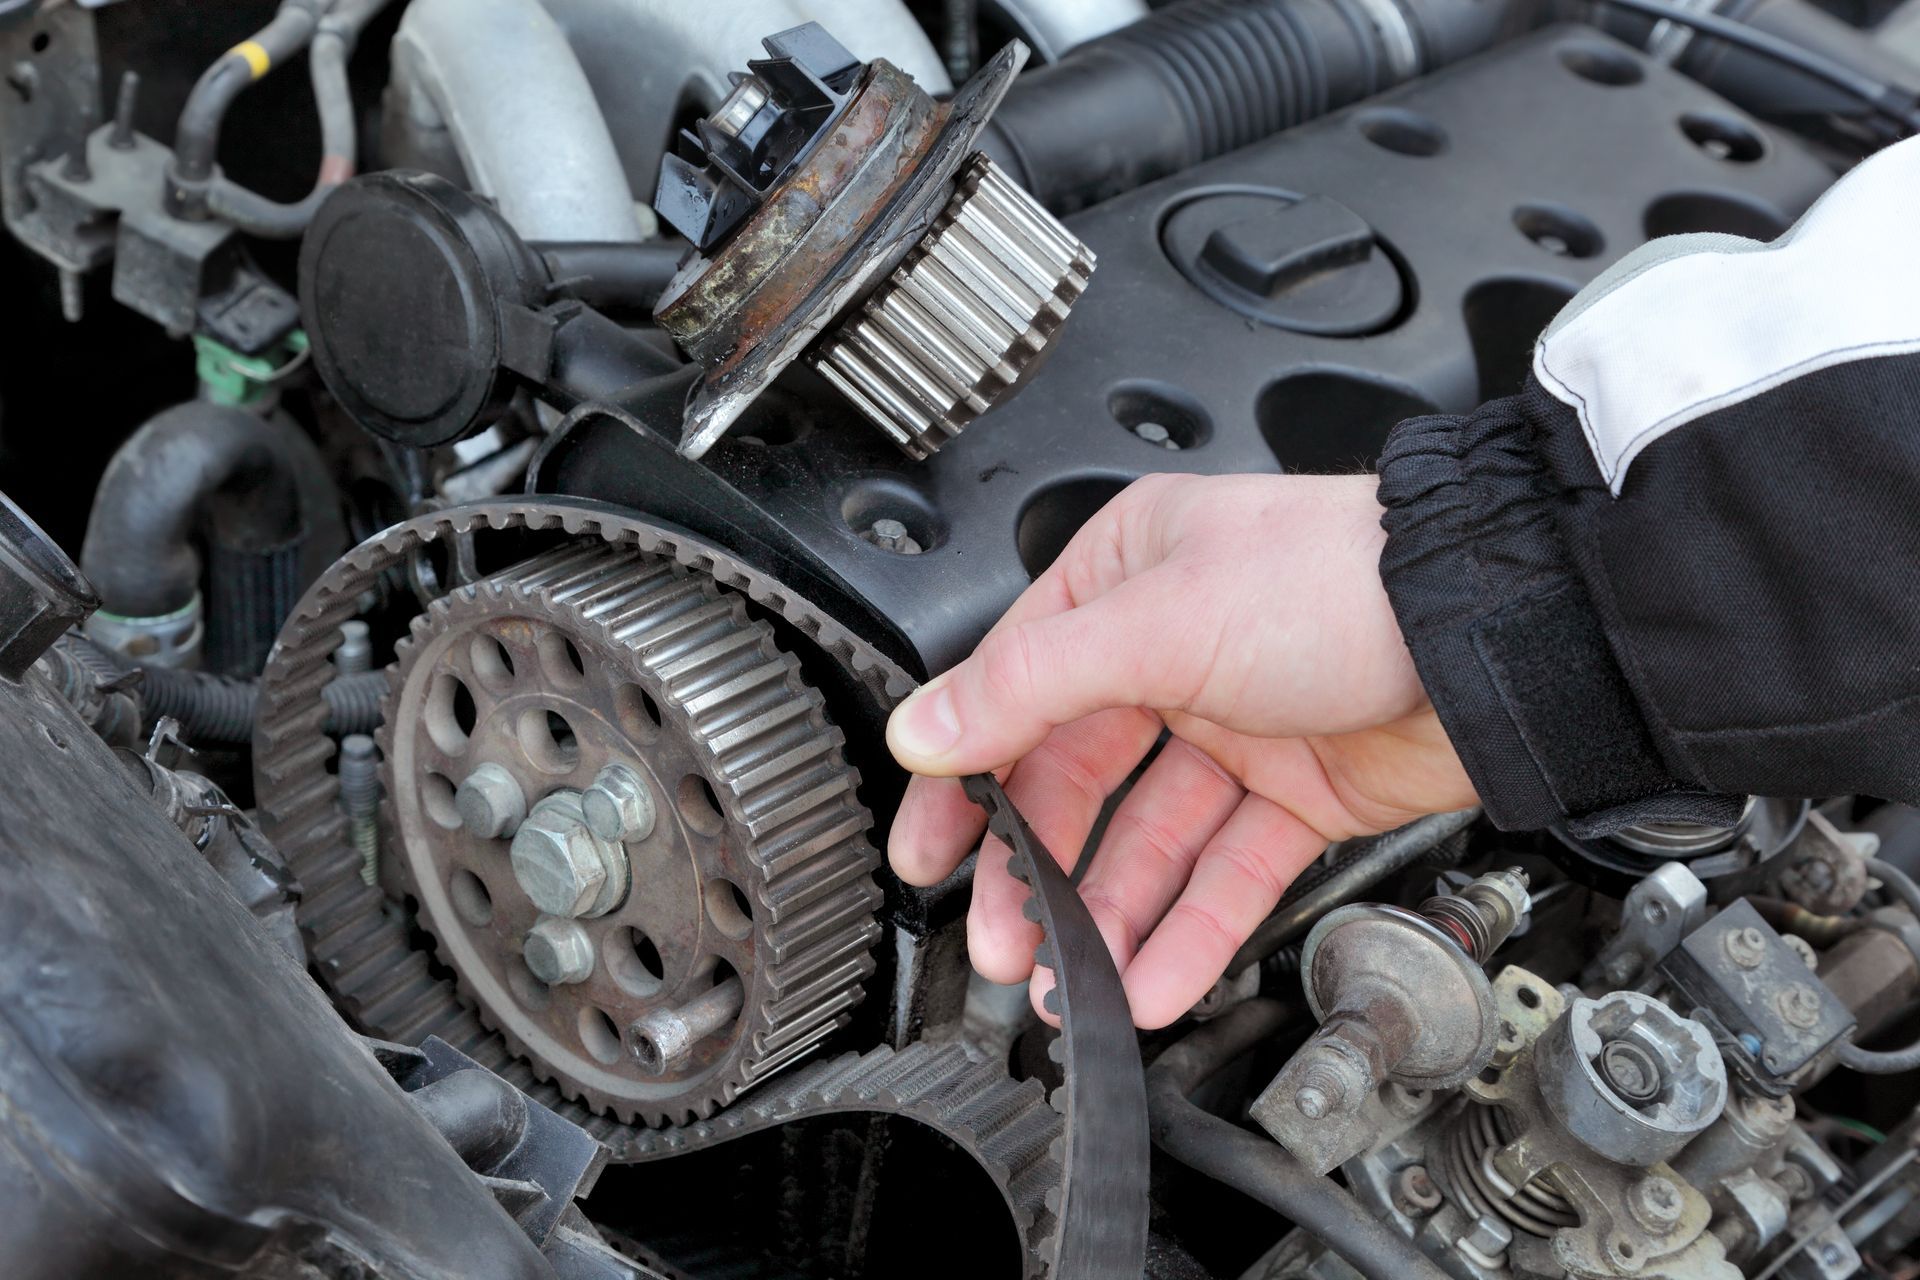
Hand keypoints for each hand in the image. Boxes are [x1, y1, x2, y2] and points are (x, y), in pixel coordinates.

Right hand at [884, 472, 1476, 1028]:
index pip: (1012, 690)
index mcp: (1123, 579)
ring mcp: (1235, 725)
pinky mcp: (1296, 792)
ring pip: (1149, 841)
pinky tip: (1155, 979)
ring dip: (1111, 918)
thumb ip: (1029, 684)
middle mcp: (1171, 649)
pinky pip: (1225, 873)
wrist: (1493, 633)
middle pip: (1076, 781)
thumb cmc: (1341, 578)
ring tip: (1079, 985)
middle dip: (1037, 872)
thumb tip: (926, 727)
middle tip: (1005, 945)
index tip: (928, 852)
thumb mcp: (1159, 619)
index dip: (964, 778)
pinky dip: (1190, 930)